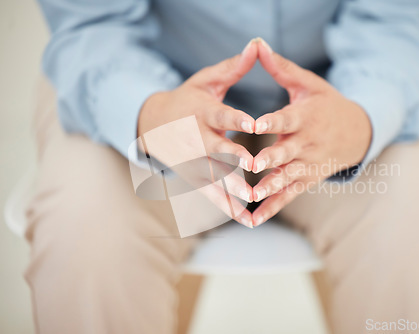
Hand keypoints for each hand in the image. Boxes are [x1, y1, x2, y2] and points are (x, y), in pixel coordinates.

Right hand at [137, 40, 259, 227]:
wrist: (153, 123)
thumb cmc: (187, 99)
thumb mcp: (206, 81)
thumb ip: (232, 68)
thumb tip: (256, 45)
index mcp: (202, 112)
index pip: (221, 115)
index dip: (237, 119)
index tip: (254, 123)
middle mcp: (196, 138)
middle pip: (217, 149)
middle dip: (234, 157)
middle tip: (253, 164)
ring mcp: (193, 160)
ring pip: (215, 175)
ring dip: (232, 188)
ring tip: (251, 201)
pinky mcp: (194, 176)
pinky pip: (211, 193)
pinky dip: (226, 206)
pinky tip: (245, 219)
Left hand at [251, 39, 371, 225]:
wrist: (358, 132)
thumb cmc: (328, 104)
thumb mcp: (309, 84)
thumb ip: (282, 68)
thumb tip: (258, 44)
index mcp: (306, 117)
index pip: (286, 119)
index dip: (271, 122)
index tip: (254, 124)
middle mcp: (308, 143)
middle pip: (286, 152)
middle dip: (269, 159)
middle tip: (252, 164)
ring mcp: (308, 164)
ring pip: (286, 177)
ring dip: (269, 187)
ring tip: (252, 196)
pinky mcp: (307, 180)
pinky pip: (289, 195)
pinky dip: (272, 207)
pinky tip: (254, 219)